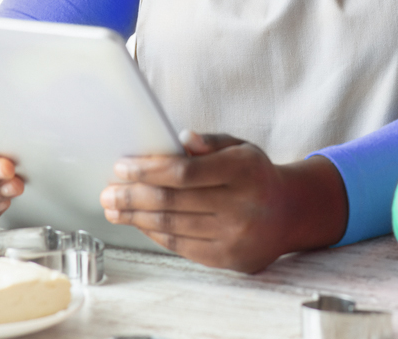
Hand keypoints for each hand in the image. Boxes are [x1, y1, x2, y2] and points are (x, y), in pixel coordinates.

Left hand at [98, 131, 347, 272]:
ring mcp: (235, 235)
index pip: (185, 172)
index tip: (122, 167)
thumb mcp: (240, 148)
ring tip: (114, 209)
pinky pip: (182, 245)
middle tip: (108, 192)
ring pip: (173, 226)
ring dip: (137, 217)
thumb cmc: (255, 175)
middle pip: (173, 202)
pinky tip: (140, 223)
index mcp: (243, 170)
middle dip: (133, 196)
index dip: (149, 170)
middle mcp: (242, 205)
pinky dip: (156, 233)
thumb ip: (209, 142)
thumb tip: (180, 138)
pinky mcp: (228, 258)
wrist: (289, 213)